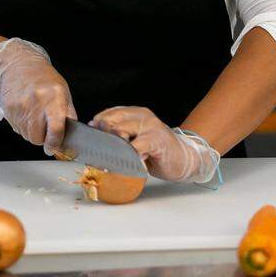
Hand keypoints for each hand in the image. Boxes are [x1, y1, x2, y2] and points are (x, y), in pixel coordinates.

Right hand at [0, 38, 76, 154]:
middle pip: (37, 137)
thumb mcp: (63, 91)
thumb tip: (73, 135)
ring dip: (31, 132)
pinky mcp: (7, 108)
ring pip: (25, 135)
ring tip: (34, 115)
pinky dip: (21, 125)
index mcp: (54, 97)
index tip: (53, 148)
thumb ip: (68, 114)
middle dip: (41, 138)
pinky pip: (15, 128)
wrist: (19, 65)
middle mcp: (36, 101)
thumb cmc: (43, 78)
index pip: (55, 128)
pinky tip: (24, 111)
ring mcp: (20, 105)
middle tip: (44, 127)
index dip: (54, 143)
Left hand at [91, 106, 219, 182]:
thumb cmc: (157, 151)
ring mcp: (150, 126)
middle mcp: (142, 116)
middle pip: (110, 122)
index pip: (107, 114)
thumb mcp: (136, 138)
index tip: (91, 143)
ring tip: (113, 160)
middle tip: (100, 154)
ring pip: (120, 132)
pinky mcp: (157, 140)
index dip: (96, 129)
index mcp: (134, 113)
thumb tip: (95, 137)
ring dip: (113, 148)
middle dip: (102, 139)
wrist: (184, 158)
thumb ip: (120, 135)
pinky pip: (136, 147)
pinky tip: (130, 163)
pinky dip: (129, 156)